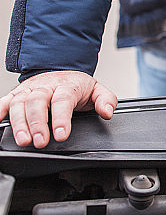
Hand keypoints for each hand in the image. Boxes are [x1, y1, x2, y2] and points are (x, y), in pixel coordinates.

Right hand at [0, 71, 116, 147]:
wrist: (60, 72)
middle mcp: (45, 86)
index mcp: (67, 85)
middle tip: (40, 142)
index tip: (61, 135)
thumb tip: (107, 112)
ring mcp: (29, 89)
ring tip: (23, 140)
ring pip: (19, 103)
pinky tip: (0, 122)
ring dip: (19, 123)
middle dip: (37, 123)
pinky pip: (4, 101)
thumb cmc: (77, 86)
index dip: (61, 119)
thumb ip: (106, 100)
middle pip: (37, 102)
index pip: (62, 101)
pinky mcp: (16, 94)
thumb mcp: (97, 90)